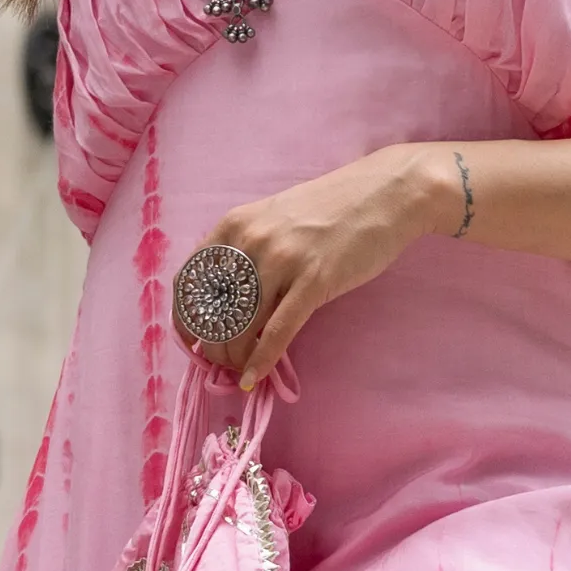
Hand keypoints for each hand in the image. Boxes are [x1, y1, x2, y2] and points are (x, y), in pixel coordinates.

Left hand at [181, 143, 465, 384]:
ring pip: (241, 324)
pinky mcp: (315, 280)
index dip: (184, 319)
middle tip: (220, 365)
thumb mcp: (274, 220)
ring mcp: (283, 260)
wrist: (386, 193)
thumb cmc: (331, 208)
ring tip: (238, 372)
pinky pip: (278, 331)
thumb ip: (247, 252)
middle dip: (211, 346)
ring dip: (234, 357)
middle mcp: (251, 240)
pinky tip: (254, 378)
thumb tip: (227, 302)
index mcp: (235, 224)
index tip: (192, 341)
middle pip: (213, 309)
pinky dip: (262, 360)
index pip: (189, 281)